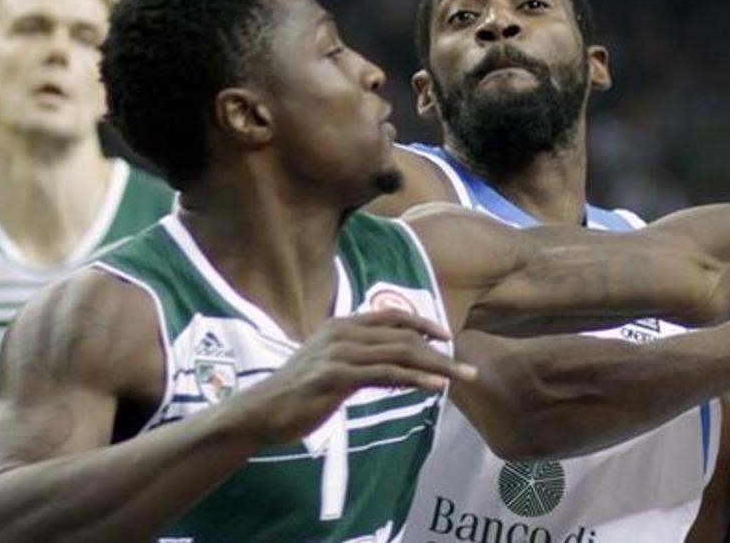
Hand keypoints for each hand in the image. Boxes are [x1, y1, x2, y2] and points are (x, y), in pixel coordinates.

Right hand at [243, 309, 475, 444]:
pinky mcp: (337, 376)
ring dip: (436, 366)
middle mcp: (342, 333)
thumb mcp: (333, 367)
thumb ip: (363, 360)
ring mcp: (339, 353)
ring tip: (461, 377)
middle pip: (403, 336)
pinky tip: (434, 386)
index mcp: (341, 325)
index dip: (423, 324)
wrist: (261, 411)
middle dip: (439, 351)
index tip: (447, 337)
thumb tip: (401, 368)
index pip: (391, 317)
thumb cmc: (298, 392)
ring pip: (400, 354)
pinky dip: (414, 378)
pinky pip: (385, 374)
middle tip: (468, 367)